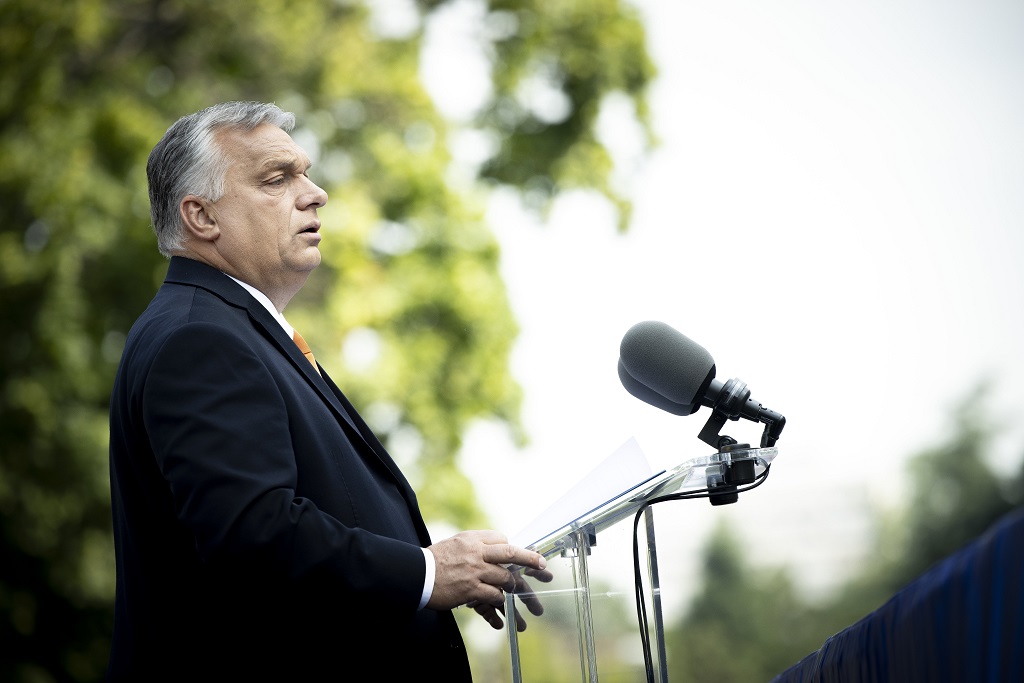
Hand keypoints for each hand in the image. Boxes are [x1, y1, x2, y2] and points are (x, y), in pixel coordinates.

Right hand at [427, 530, 551, 631]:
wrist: (416, 574)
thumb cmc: (434, 560)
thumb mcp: (455, 543)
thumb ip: (474, 544)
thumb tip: (492, 547)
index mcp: (472, 539)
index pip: (501, 539)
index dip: (511, 548)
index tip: (521, 555)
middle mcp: (476, 552)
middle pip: (510, 553)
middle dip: (530, 559)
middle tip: (543, 565)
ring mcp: (475, 571)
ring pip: (505, 578)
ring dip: (514, 587)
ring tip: (520, 594)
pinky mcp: (471, 589)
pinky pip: (494, 596)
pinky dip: (500, 603)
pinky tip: (502, 608)